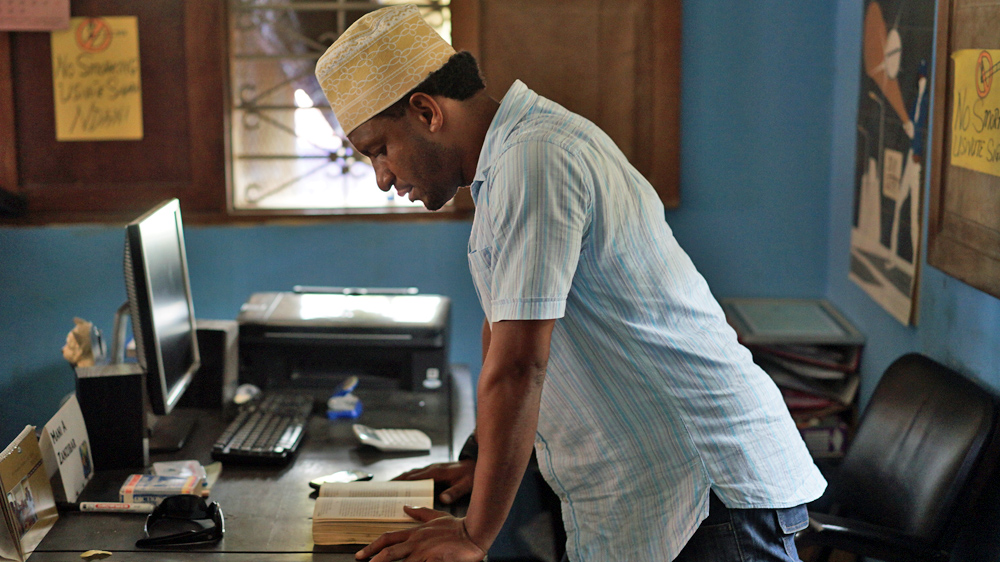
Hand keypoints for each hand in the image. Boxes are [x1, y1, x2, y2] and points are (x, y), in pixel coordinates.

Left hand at [355, 507, 486, 561]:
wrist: (474, 532)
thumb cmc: (456, 527)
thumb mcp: (435, 516)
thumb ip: (419, 513)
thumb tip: (406, 507)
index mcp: (415, 533)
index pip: (388, 538)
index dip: (372, 546)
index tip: (361, 555)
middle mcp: (417, 542)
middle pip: (390, 552)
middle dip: (374, 560)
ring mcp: (425, 552)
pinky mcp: (436, 559)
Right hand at [393, 460, 474, 503]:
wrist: (476, 463)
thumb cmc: (471, 475)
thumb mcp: (466, 484)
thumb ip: (455, 492)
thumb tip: (443, 499)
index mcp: (436, 472)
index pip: (415, 479)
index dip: (402, 484)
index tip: (391, 491)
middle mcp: (431, 468)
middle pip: (409, 475)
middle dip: (395, 482)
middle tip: (382, 491)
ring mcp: (431, 468)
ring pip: (411, 473)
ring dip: (399, 480)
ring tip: (387, 489)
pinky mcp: (433, 471)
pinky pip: (416, 474)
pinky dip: (407, 479)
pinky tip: (403, 485)